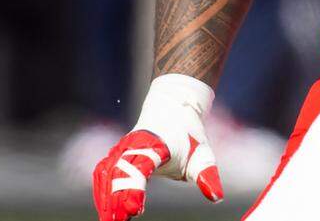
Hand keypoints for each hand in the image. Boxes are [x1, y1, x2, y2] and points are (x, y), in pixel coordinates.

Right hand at [93, 75, 222, 220]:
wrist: (172, 109)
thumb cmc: (189, 136)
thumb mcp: (202, 154)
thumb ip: (207, 176)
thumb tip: (217, 198)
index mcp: (156, 144)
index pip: (141, 167)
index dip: (135, 188)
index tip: (135, 210)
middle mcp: (134, 145)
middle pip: (120, 173)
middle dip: (116, 198)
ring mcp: (122, 148)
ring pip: (107, 173)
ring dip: (106, 197)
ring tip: (109, 220)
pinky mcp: (115, 154)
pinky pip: (103, 173)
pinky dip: (102, 191)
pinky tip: (105, 209)